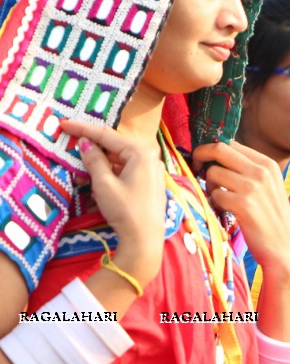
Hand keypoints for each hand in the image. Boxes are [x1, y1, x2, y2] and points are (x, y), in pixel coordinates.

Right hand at [59, 120, 165, 285]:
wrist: (145, 238)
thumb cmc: (125, 209)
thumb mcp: (104, 184)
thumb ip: (94, 160)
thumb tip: (86, 143)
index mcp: (141, 153)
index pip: (108, 135)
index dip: (84, 129)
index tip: (64, 124)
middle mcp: (149, 157)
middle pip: (115, 147)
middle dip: (93, 147)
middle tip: (71, 143)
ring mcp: (151, 170)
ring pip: (119, 160)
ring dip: (100, 164)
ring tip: (81, 169)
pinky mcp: (149, 183)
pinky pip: (126, 171)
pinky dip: (110, 173)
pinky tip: (96, 181)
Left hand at [191, 141, 289, 280]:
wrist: (284, 247)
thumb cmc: (272, 218)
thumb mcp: (268, 187)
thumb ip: (249, 170)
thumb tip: (218, 155)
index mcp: (268, 164)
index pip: (232, 144)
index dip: (213, 151)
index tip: (206, 161)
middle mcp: (261, 171)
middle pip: (219, 149)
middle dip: (200, 156)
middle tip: (196, 168)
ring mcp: (252, 187)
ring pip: (213, 173)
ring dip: (209, 186)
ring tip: (219, 198)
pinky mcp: (243, 204)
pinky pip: (215, 194)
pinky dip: (215, 203)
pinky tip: (225, 211)